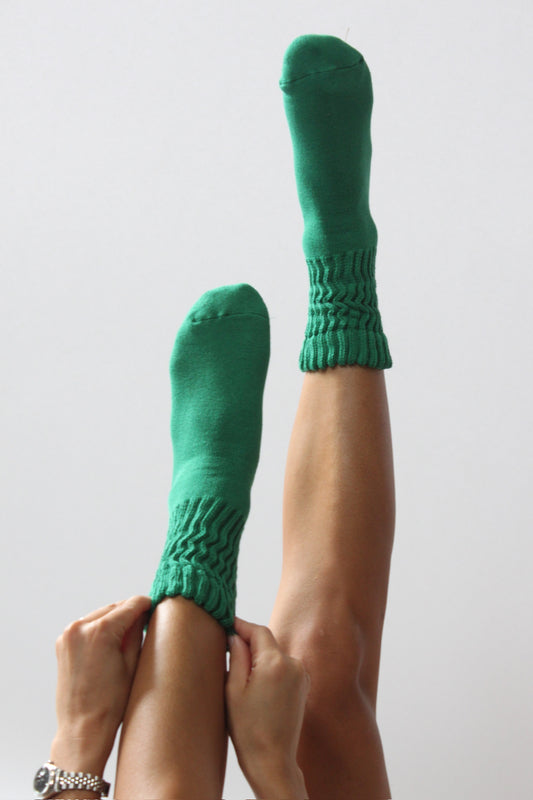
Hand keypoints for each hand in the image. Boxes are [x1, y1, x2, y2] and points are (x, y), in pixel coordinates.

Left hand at [53, 595, 151, 768]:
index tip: (155, 607)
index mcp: (100, 632)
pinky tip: (110, 644)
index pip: (130, 605)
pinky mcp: (63, 643)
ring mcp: (68, 635)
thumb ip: (137, 632)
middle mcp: (80, 628)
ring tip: (127, 637)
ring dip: (114, 620)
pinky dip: (100, 629)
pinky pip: (87, 626)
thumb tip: (142, 613)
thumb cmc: (110, 703)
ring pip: (100, 615)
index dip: (146, 605)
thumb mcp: (132, 663)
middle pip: (114, 608)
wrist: (83, 728)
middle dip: (130, 613)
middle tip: (145, 623)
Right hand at [225, 616, 310, 795]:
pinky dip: (269, 668)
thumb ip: (237, 657)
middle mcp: (293, 664)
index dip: (240, 625)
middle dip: (248, 642)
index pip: (258, 631)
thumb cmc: (249, 730)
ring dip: (258, 656)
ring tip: (240, 674)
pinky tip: (255, 685)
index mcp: (275, 663)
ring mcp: (301, 674)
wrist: (272, 760)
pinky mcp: (303, 684)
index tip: (226, 622)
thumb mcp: (234, 690)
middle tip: (227, 648)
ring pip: (274, 654)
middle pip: (267, 641)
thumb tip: (236, 636)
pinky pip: (282, 666)